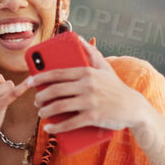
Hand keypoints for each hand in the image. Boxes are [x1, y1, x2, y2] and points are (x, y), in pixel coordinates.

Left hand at [28, 41, 154, 136]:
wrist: (133, 107)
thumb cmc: (115, 87)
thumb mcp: (104, 67)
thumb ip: (90, 51)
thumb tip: (78, 37)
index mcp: (87, 72)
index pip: (58, 73)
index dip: (41, 77)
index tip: (30, 81)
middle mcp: (87, 85)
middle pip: (55, 90)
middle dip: (40, 96)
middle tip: (36, 101)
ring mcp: (90, 102)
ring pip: (60, 106)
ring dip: (45, 111)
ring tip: (41, 112)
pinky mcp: (94, 117)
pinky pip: (70, 123)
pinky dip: (56, 126)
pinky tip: (49, 127)